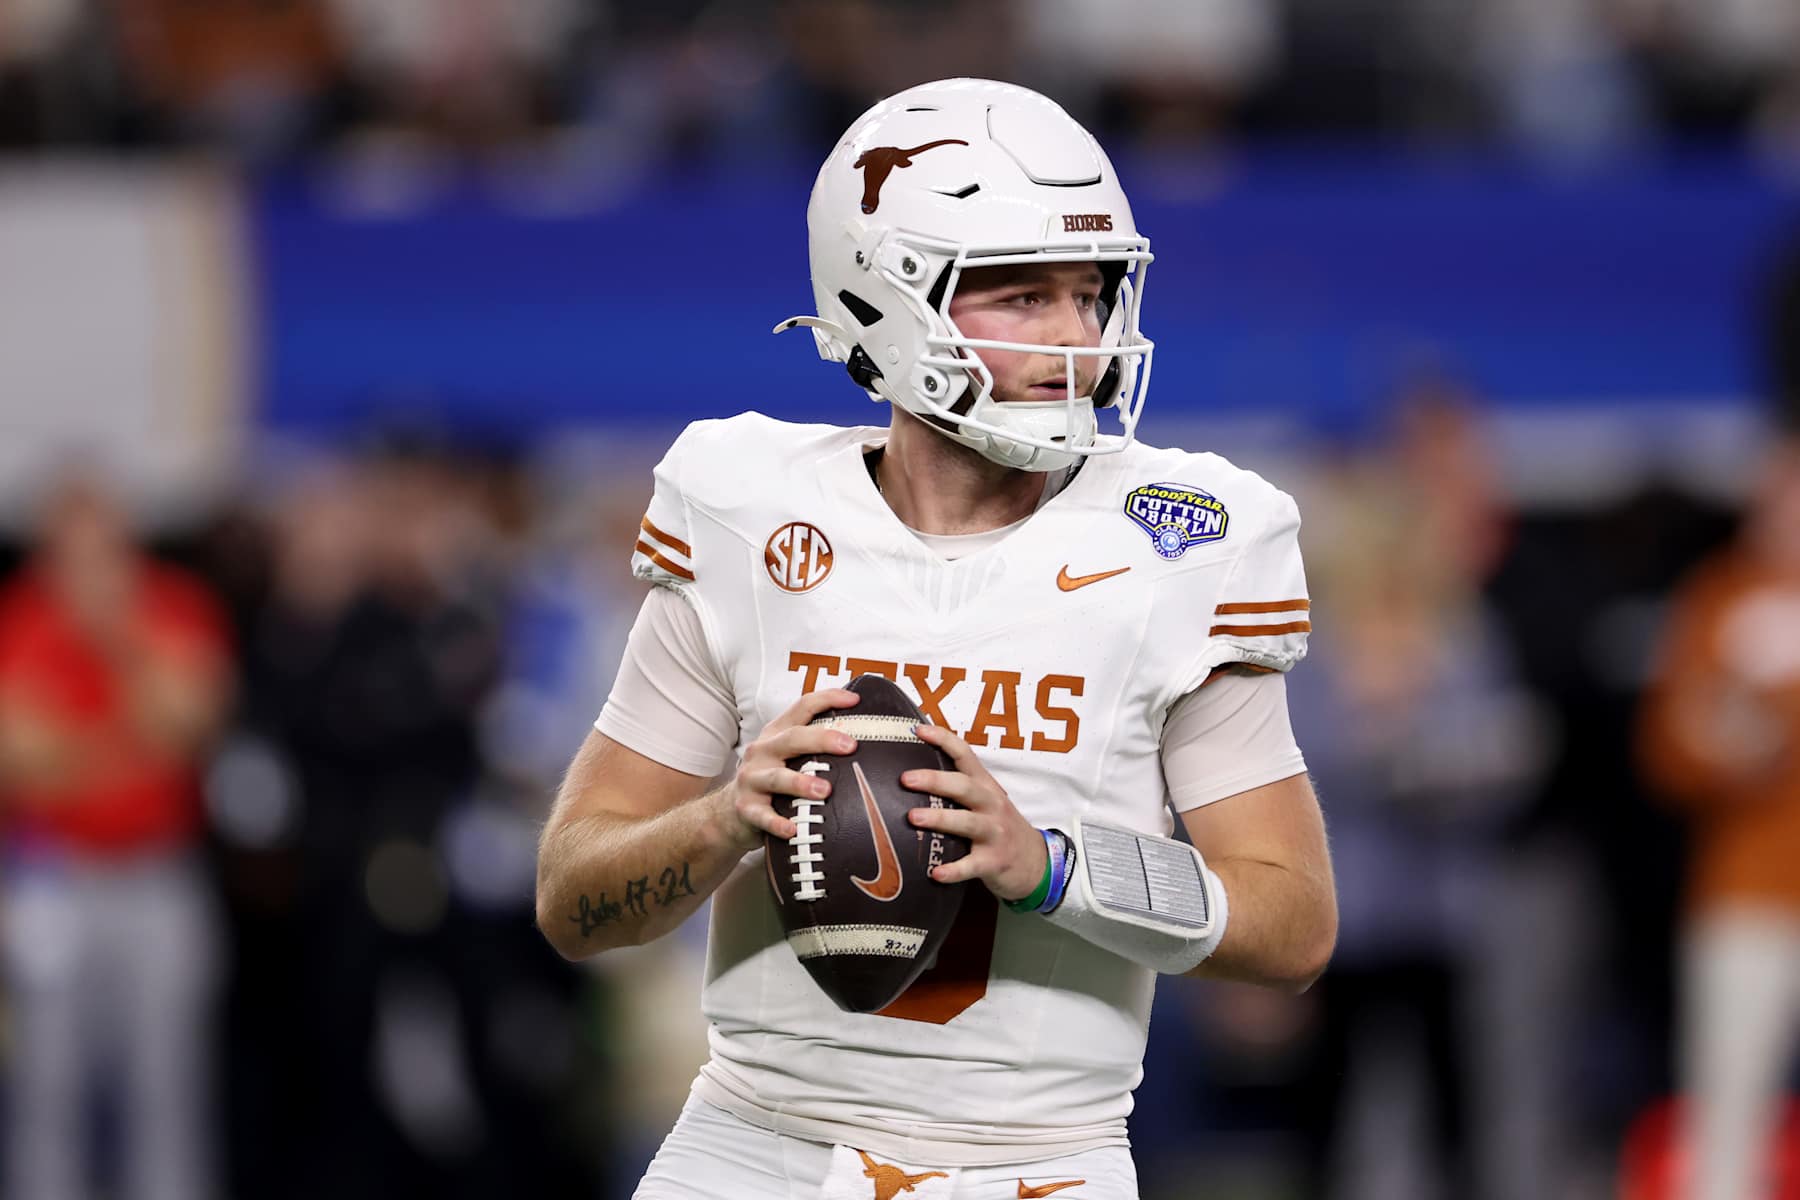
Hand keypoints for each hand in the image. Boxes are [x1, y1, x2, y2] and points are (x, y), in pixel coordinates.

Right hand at [721, 688, 861, 848]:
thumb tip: (860, 737)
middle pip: (792, 738)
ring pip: (777, 777)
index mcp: (776, 734)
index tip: (855, 700)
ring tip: (824, 790)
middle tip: (849, 746)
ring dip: (801, 782)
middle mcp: (762, 751)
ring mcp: (752, 779)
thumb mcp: (784, 755)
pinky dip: (777, 823)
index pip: (802, 707)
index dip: (827, 699)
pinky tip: (792, 829)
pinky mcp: (746, 808)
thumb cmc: (769, 779)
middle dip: (822, 739)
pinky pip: (762, 816)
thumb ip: (812, 745)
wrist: (728, 812)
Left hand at [903, 723, 1048, 902]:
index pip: (965, 755)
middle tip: (906, 779)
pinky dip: (954, 870)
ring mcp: (994, 834)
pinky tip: (935, 873)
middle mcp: (991, 805)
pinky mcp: (994, 862)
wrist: (1036, 863)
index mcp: (986, 786)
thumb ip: (959, 788)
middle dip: (935, 780)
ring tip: (913, 818)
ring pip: (967, 822)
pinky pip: (971, 866)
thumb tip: (913, 774)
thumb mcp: (987, 802)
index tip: (917, 730)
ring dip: (940, 820)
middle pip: (964, 787)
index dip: (943, 740)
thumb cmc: (1000, 828)